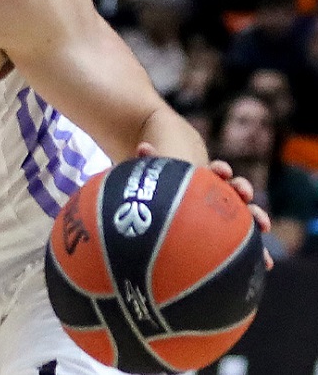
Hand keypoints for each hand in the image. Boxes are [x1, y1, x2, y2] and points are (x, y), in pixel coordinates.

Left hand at [135, 142, 273, 269]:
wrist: (170, 225)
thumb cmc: (164, 198)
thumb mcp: (157, 181)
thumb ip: (151, 163)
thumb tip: (144, 147)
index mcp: (204, 182)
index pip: (217, 172)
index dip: (221, 170)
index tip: (222, 172)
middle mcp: (220, 197)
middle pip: (236, 190)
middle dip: (242, 189)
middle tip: (244, 193)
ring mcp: (228, 217)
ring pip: (247, 215)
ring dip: (258, 217)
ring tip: (263, 225)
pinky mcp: (231, 238)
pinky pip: (247, 246)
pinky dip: (258, 253)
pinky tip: (266, 262)